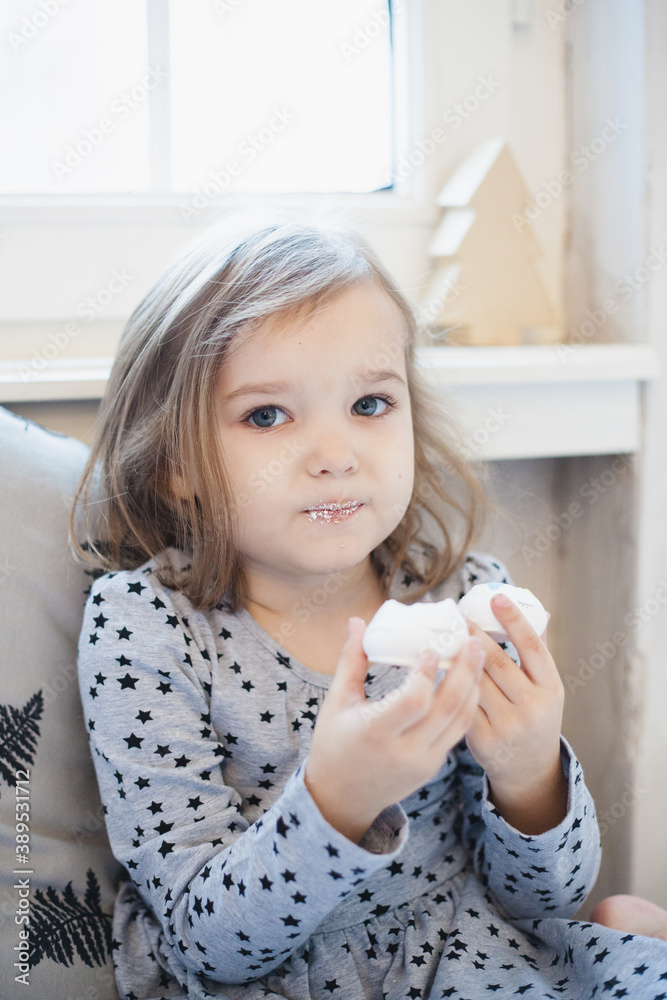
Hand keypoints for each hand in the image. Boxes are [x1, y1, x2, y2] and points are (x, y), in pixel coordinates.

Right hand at [304, 618, 484, 843]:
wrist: (342, 797)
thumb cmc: (334, 744)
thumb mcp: (337, 702)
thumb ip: (351, 661)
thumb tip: (357, 621)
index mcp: (375, 732)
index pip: (412, 702)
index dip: (425, 675)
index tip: (430, 649)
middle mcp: (403, 751)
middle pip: (446, 708)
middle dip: (464, 672)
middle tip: (471, 641)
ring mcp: (423, 762)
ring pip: (459, 720)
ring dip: (472, 685)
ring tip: (478, 654)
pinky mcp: (434, 766)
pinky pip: (458, 731)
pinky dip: (467, 704)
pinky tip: (470, 681)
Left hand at [464, 594, 566, 834]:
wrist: (530, 768)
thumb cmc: (535, 714)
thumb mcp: (545, 687)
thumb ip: (536, 652)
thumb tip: (535, 608)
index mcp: (551, 688)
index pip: (532, 647)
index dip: (514, 620)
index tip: (496, 597)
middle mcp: (532, 707)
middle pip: (496, 662)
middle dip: (473, 634)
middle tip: (456, 613)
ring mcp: (508, 725)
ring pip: (474, 682)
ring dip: (456, 657)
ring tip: (443, 635)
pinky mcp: (483, 740)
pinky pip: (461, 703)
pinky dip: (449, 684)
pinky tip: (437, 667)